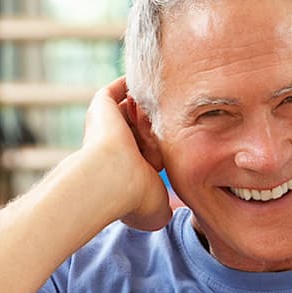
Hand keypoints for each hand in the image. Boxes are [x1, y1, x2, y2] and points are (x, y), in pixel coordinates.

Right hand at [83, 77, 171, 230]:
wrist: (109, 180)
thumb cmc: (133, 198)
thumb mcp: (157, 210)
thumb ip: (166, 208)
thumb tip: (170, 215)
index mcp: (128, 170)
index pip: (149, 152)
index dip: (165, 146)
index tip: (190, 139)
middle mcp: (116, 148)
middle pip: (141, 127)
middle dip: (158, 120)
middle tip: (183, 111)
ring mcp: (107, 128)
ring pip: (130, 109)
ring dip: (147, 101)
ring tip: (172, 90)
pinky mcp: (101, 108)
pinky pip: (117, 89)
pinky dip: (130, 83)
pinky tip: (151, 78)